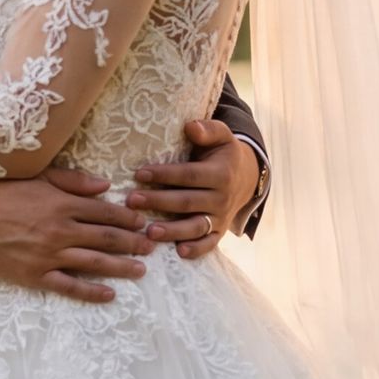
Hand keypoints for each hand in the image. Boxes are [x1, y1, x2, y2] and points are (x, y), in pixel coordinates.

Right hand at [0, 169, 150, 302]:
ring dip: (122, 267)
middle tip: (152, 247)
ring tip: (141, 270)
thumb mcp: (38, 178)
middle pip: (107, 237)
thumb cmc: (1, 193)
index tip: (143, 222)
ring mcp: (49, 255)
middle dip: (133, 242)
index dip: (128, 217)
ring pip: (95, 262)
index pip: (105, 211)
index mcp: (62, 204)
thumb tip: (105, 185)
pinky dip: (92, 292)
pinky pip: (69, 286)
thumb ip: (73, 181)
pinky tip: (110, 294)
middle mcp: (61, 230)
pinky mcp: (36, 275)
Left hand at [127, 119, 258, 261]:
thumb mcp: (222, 136)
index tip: (139, 174)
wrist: (247, 177)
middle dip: (159, 202)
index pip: (189, 175)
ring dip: (173, 231)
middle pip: (187, 202)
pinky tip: (179, 252)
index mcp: (221, 173)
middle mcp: (222, 198)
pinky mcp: (219, 231)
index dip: (165, 175)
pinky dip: (197, 250)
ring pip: (196, 227)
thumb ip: (208, 129)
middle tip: (131, 201)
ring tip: (149, 233)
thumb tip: (190, 126)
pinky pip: (209, 244)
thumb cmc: (223, 154)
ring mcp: (221, 217)